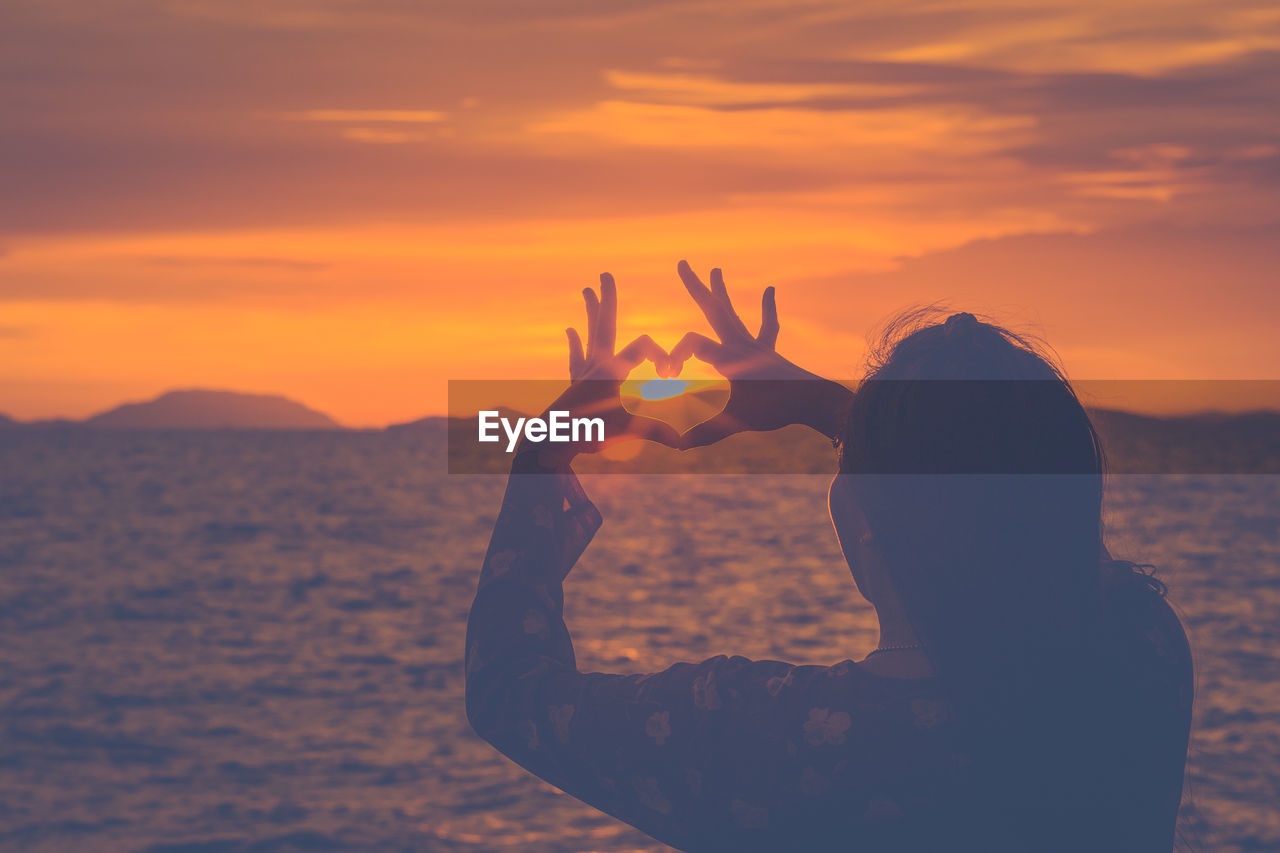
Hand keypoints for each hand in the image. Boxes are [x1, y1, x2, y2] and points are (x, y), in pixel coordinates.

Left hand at [531, 272, 681, 464]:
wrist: (554, 441)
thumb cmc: (591, 433)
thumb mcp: (630, 431)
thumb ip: (658, 432)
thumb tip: (683, 442)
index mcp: (612, 369)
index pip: (642, 346)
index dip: (661, 353)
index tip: (670, 375)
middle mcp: (597, 364)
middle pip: (605, 323)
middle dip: (607, 299)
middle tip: (604, 274)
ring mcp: (584, 372)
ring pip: (590, 334)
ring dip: (591, 312)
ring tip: (587, 289)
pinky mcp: (576, 384)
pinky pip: (576, 359)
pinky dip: (575, 344)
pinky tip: (570, 330)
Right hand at [669, 260, 852, 446]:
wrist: (813, 401)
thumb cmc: (775, 410)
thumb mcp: (736, 422)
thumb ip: (705, 433)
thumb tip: (677, 446)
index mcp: (729, 357)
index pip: (692, 344)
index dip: (673, 355)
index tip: (666, 376)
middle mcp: (740, 345)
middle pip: (713, 309)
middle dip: (696, 286)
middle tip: (683, 263)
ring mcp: (755, 346)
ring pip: (734, 314)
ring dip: (722, 292)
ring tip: (716, 269)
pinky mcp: (768, 353)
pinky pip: (767, 327)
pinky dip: (767, 309)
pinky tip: (770, 290)